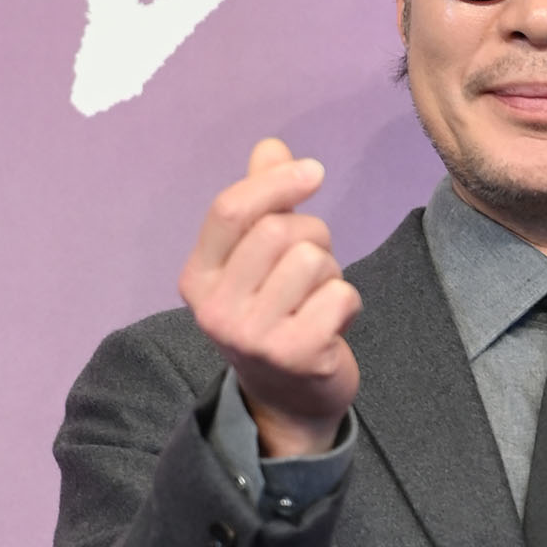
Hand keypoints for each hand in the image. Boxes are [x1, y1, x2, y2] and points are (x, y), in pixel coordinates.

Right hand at [178, 138, 361, 457]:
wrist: (289, 399)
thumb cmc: (276, 314)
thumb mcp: (258, 260)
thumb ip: (262, 202)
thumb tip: (271, 146)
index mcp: (198, 278)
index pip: (230, 210)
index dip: (276, 182)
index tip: (314, 171)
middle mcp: (215, 309)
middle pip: (279, 231)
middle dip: (313, 237)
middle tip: (314, 268)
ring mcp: (252, 336)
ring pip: (313, 260)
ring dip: (331, 272)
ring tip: (318, 298)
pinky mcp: (294, 355)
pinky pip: (340, 294)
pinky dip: (348, 302)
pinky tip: (332, 324)